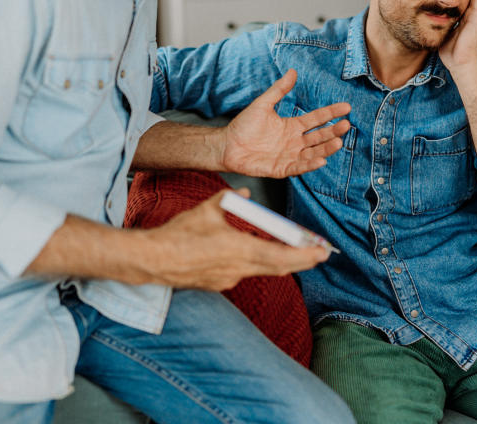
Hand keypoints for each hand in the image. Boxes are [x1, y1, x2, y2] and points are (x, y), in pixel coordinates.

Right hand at [141, 189, 329, 290]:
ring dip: (282, 262)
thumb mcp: (207, 210)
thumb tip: (245, 193)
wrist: (154, 261)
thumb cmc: (179, 235)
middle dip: (303, 260)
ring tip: (298, 253)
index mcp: (239, 248)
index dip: (304, 255)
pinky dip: (258, 264)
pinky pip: (245, 273)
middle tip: (321, 254)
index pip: (281, 255)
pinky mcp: (220, 283)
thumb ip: (230, 200)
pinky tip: (258, 255)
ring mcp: (230, 279)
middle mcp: (239, 267)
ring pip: (264, 270)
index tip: (321, 251)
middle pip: (279, 267)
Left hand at [221, 69, 350, 177]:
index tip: (346, 107)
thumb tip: (292, 71)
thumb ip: (279, 90)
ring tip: (338, 142)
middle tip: (346, 125)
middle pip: (319, 136)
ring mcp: (289, 155)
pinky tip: (321, 160)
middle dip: (333, 131)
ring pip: (313, 152)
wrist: (227, 145)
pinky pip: (298, 167)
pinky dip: (309, 164)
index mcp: (292, 126)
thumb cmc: (244, 125)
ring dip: (326, 148)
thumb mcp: (263, 104)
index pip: (316, 119)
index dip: (331, 113)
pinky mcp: (281, 168)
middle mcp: (294, 141)